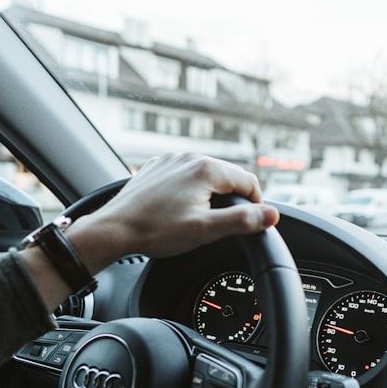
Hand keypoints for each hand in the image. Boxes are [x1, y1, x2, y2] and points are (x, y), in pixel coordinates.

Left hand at [68, 153, 279, 271]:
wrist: (114, 229)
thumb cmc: (156, 231)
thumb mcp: (205, 230)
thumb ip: (242, 221)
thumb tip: (272, 215)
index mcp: (206, 169)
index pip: (248, 182)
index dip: (256, 205)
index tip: (252, 223)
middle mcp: (189, 157)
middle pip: (228, 176)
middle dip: (232, 200)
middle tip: (223, 226)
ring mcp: (171, 160)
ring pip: (206, 175)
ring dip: (211, 195)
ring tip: (199, 219)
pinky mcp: (157, 168)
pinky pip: (184, 176)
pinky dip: (190, 190)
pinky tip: (179, 210)